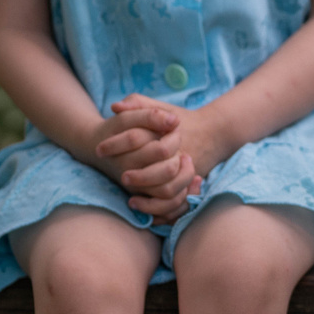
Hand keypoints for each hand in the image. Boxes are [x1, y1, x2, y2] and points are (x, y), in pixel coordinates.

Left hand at [94, 94, 235, 221]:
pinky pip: (176, 206)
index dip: (116, 144)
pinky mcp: (188, 187)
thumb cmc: (178, 119)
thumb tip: (114, 107)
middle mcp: (179, 156)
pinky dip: (160, 211)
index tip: (100, 149)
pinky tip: (142, 208)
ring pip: (170, 193)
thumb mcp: (158, 106)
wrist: (213, 132)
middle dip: (140, 178)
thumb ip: (137, 103)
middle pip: (162, 172)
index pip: (139, 138)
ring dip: (150, 201)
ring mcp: (185, 173)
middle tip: (122, 177)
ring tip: (131, 200)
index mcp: (168, 134)